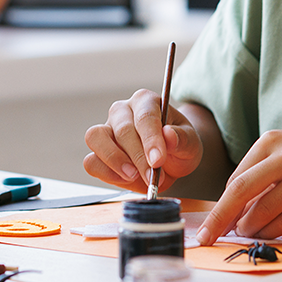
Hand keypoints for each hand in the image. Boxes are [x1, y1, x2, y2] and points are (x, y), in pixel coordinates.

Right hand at [83, 89, 200, 192]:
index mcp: (146, 102)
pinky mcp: (97, 152)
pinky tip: (124, 179)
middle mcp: (122, 111)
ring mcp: (106, 130)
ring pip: (95, 137)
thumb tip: (169, 134)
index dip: (151, 139)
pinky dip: (105, 172)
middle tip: (153, 177)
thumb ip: (182, 138)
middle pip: (122, 129)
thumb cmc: (179, 147)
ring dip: (114, 160)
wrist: (170, 163)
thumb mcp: (191, 144)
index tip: (158, 160)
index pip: (145, 116)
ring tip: (133, 176)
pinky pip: (90, 161)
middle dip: (138, 157)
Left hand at [194, 126, 281, 244]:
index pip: (236, 178)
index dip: (221, 205)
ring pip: (263, 210)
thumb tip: (235, 207)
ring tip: (245, 235)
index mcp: (272, 141)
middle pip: (240, 191)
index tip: (210, 223)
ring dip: (249, 228)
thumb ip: (263, 171)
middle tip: (206, 238)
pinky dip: (271, 232)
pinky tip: (265, 235)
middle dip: (219, 219)